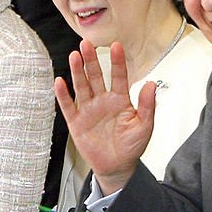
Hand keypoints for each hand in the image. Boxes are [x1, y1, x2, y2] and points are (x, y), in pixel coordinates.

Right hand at [55, 40, 155, 195]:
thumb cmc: (131, 147)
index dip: (117, 62)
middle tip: (87, 44)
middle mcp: (103, 101)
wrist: (117, 167)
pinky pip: (68, 106)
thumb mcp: (144, 126)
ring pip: (82, 87)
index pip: (119, 76)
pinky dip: (63, 95)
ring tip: (74, 56)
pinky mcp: (77, 123)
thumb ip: (148, 105)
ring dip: (78, 72)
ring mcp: (89, 110)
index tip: (117, 46)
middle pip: (96, 76)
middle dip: (92, 60)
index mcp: (120, 100)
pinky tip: (60, 82)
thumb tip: (151, 84)